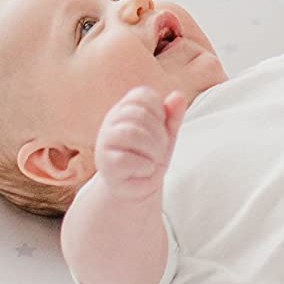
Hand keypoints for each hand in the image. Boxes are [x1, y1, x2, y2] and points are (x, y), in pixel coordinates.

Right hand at [93, 83, 184, 200]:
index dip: (159, 111)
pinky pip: (125, 159)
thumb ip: (173, 116)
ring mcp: (105, 142)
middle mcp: (111, 122)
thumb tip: (178, 95)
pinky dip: (144, 166)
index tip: (161, 128)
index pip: (142, 95)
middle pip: (139, 114)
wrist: (137, 188)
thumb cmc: (150, 157)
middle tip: (159, 149)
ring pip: (131, 134)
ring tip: (153, 160)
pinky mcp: (105, 164)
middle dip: (159, 134)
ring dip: (152, 150)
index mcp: (125, 109)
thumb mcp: (166, 135)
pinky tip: (144, 170)